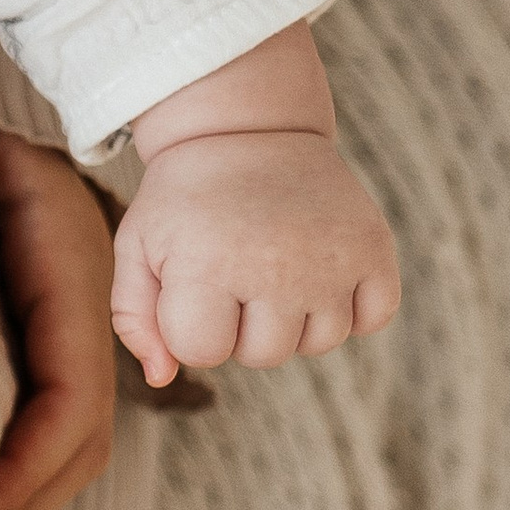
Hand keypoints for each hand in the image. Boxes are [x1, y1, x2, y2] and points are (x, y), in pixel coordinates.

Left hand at [0, 112, 119, 509]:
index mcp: (70, 259)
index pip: (71, 392)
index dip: (26, 465)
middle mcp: (82, 297)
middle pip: (82, 432)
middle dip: (28, 501)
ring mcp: (64, 313)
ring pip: (67, 430)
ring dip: (21, 490)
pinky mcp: (37, 320)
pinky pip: (40, 406)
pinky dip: (8, 457)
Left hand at [112, 130, 398, 387]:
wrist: (248, 130)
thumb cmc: (186, 199)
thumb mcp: (138, 245)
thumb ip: (134, 318)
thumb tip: (160, 379)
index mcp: (209, 265)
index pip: (202, 352)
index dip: (190, 324)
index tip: (192, 280)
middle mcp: (277, 267)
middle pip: (262, 355)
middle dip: (241, 325)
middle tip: (235, 267)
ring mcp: (333, 260)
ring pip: (317, 343)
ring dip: (293, 318)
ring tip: (274, 264)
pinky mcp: (375, 249)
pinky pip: (372, 319)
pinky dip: (351, 307)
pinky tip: (320, 270)